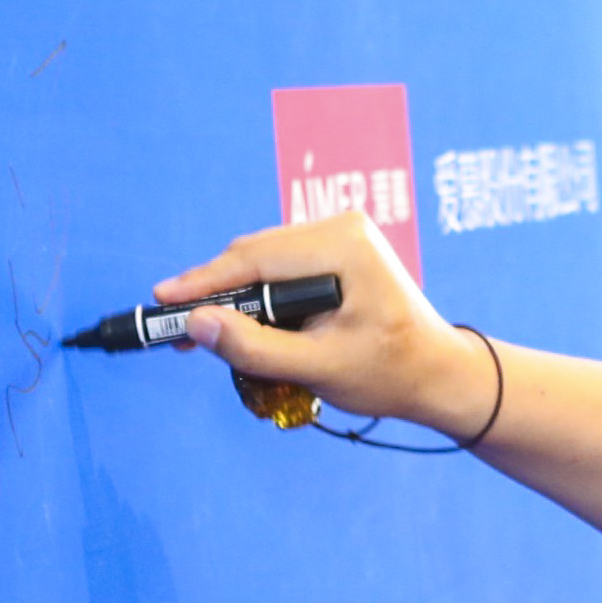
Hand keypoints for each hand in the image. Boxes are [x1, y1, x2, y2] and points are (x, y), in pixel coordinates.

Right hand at [154, 211, 497, 438]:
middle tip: (174, 328)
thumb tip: (198, 325)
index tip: (163, 301)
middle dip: (213, 292)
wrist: (438, 374)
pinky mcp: (337, 251)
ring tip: (201, 332)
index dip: (204, 282)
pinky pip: (281, 267)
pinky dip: (257, 294)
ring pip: (263, 260)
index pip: (255, 259)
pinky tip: (238, 322)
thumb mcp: (319, 368)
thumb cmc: (391, 373)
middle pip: (255, 254)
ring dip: (233, 295)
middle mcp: (341, 228)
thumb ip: (255, 347)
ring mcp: (340, 236)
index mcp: (343, 246)